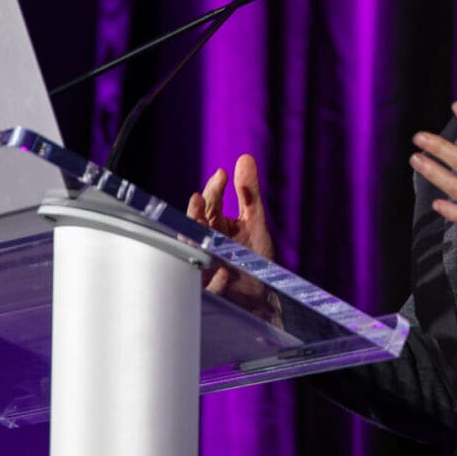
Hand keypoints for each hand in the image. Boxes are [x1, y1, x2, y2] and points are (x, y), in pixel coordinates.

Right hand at [186, 154, 280, 322]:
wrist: (261, 297)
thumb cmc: (255, 260)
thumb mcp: (255, 222)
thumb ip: (248, 193)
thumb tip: (245, 158)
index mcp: (214, 226)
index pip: (210, 204)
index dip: (214, 189)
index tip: (222, 174)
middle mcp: (205, 244)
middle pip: (195, 226)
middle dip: (195, 214)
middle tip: (198, 199)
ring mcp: (206, 267)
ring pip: (195, 254)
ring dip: (196, 242)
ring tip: (200, 226)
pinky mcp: (213, 292)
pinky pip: (210, 286)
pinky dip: (215, 279)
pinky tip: (224, 271)